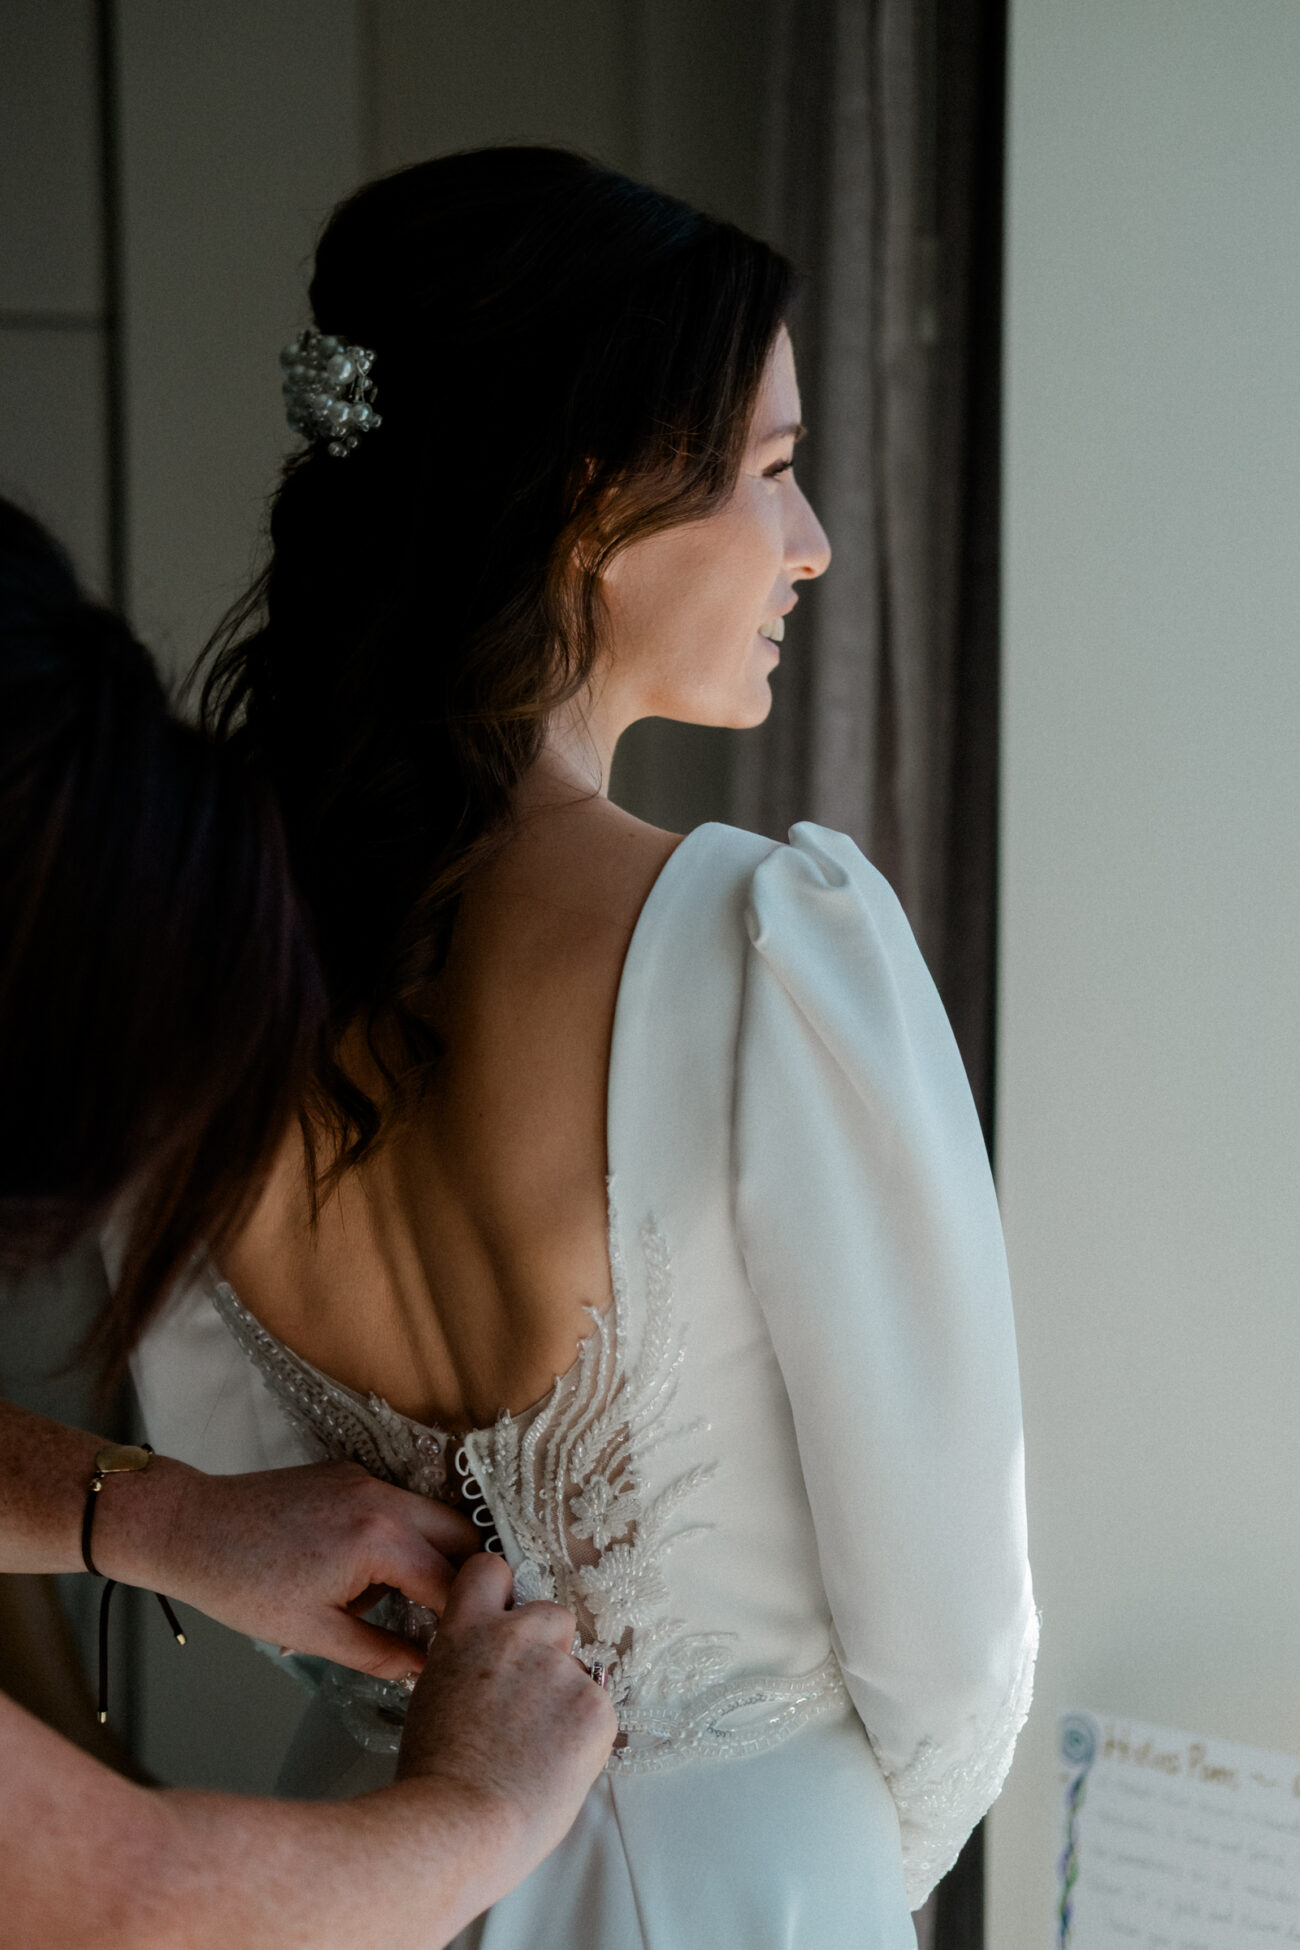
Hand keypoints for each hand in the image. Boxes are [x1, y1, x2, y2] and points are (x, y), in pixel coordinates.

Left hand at [101, 1458, 479, 1680]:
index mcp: (381, 1540)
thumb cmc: (243, 1586)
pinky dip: (400, 1537)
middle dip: (463, 1578)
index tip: (460, 1649)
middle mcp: (385, 1498)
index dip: (462, 1620)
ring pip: (430, 1517)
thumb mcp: (314, 1634)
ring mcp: (366, 1479)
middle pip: (462, 1534)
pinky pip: (397, 1505)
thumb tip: (426, 1672)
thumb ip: (381, 1654)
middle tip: (446, 1623)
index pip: (453, 1581)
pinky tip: (365, 1573)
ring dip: (431, 1556)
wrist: (190, 1527)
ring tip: (399, 1603)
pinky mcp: (347, 1474)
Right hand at [397, 1555, 615, 1864]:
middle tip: (530, 1701)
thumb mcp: (434, 1697)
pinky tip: (555, 1768)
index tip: (504, 1619)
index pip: (490, 1570)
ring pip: (578, 1672)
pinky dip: (584, 1738)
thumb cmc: (435, 1777)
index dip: (500, 1595)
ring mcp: (562, 1669)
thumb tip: (488, 1678)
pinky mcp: (597, 1707)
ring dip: (565, 1701)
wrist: (460, 1824)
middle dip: (548, 1648)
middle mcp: (518, 1637)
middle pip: (553, 1614)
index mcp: (469, 1632)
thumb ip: (466, 1668)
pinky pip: (598, 1712)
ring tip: (536, 1753)